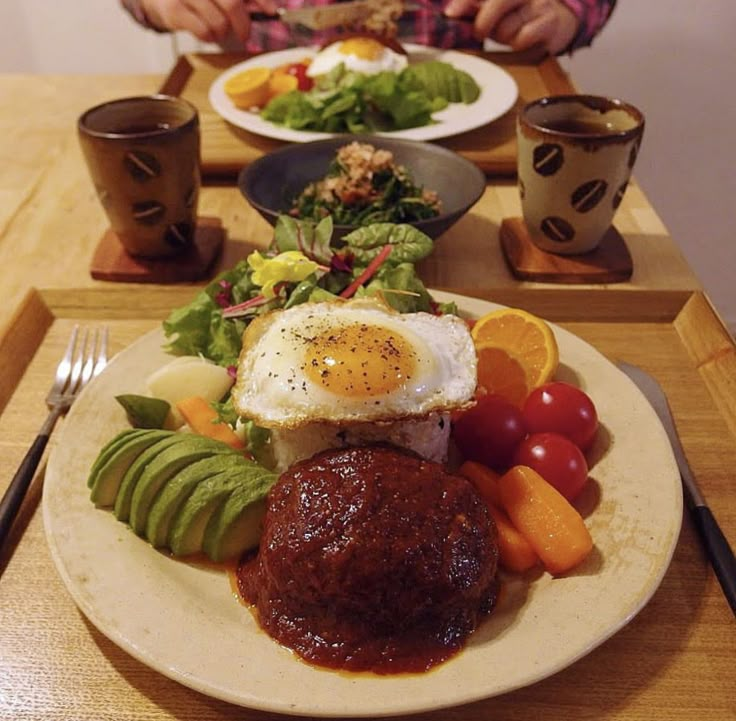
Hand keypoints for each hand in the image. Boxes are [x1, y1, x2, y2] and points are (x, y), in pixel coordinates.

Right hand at [140, 0, 277, 43]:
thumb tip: (269, 8)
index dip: (262, 0)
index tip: (272, 12)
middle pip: (232, 4)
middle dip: (243, 24)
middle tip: (244, 34)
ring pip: (219, 22)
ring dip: (223, 33)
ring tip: (218, 30)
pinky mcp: (173, 9)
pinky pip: (203, 32)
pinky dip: (209, 37)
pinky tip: (206, 32)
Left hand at [444, 0, 578, 54]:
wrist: (555, 22)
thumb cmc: (518, 17)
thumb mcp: (495, 9)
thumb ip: (474, 8)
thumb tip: (450, 13)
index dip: (465, 2)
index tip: (450, 14)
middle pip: (497, 2)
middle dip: (483, 22)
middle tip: (480, 34)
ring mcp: (539, 3)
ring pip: (507, 27)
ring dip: (503, 37)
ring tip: (510, 33)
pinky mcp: (549, 21)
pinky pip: (522, 38)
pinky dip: (518, 43)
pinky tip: (522, 40)